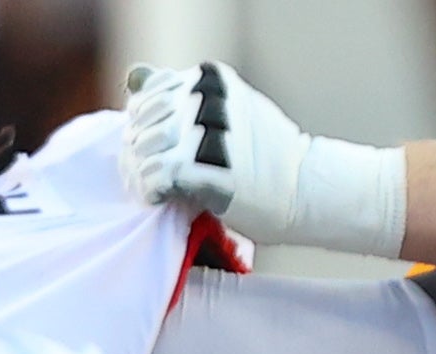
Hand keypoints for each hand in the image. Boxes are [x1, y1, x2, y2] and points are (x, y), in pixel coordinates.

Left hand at [120, 63, 395, 251]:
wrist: (302, 185)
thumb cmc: (260, 151)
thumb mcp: (224, 109)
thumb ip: (178, 93)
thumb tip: (134, 76)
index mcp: (210, 78)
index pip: (146, 97)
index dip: (143, 127)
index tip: (161, 147)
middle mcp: (207, 97)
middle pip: (140, 125)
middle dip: (140, 152)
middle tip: (157, 172)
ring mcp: (207, 131)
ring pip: (143, 151)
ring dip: (144, 174)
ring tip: (164, 186)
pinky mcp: (205, 168)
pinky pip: (154, 177)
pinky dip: (153, 191)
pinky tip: (168, 196)